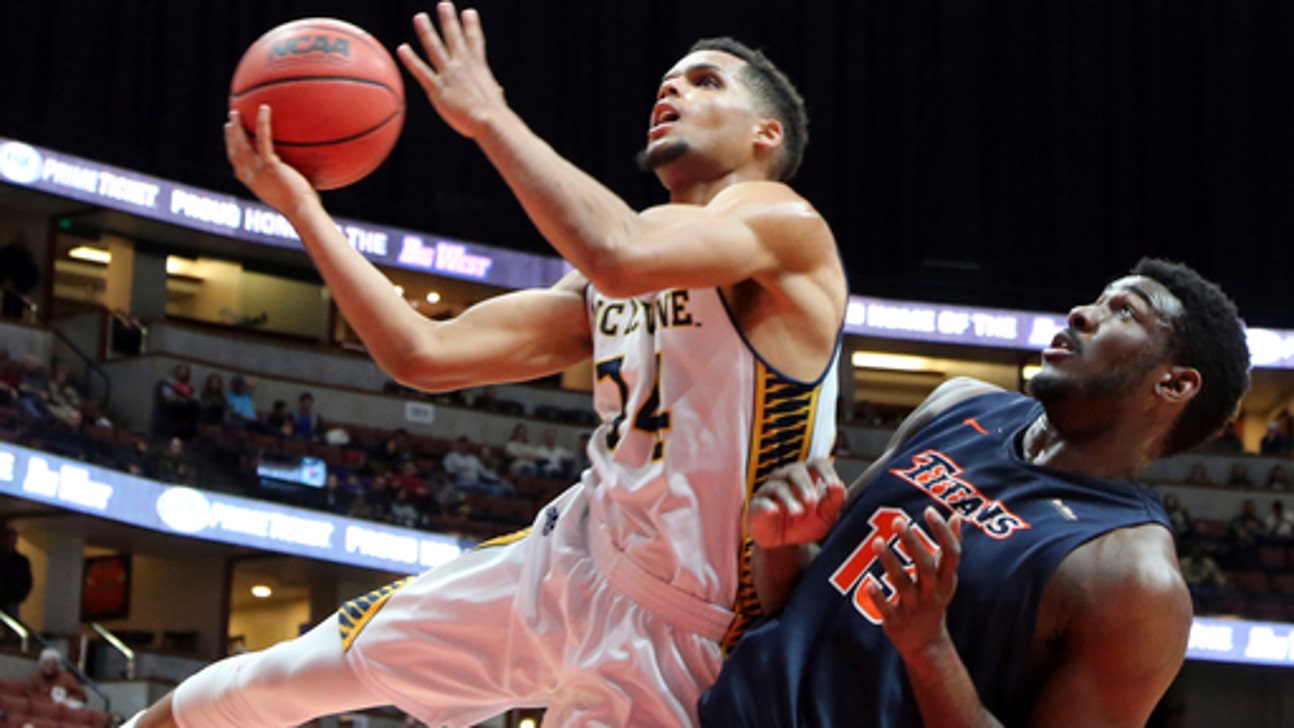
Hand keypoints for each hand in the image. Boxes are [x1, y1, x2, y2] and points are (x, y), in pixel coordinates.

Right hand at [224, 106, 317, 213]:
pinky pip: (263, 138)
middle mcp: (250, 176)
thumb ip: (285, 179)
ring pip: (242, 143)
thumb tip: (297, 170)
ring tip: (236, 112)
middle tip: (230, 121)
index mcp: (253, 182)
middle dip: (230, 135)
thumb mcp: (287, 190)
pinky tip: (264, 108)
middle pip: (234, 151)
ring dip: (237, 126)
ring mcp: (257, 170)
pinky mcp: (269, 165)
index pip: (237, 163)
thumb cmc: (301, 205)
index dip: (232, 149)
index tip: (230, 137)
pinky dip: (262, 122)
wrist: (301, 211)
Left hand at [398, 2, 507, 138]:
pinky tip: (403, 48)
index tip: (469, 12)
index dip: (471, 26)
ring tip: (420, 17)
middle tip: (444, 4)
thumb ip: (493, 91)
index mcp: (479, 67)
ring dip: (426, 31)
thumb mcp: (496, 98)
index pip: (475, 41)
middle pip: (454, 37)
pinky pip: (421, 71)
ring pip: (435, 48)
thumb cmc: (495, 115)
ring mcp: (449, 75)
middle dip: (448, 20)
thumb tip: (497, 94)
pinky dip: (411, 59)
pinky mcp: (438, 89)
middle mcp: (463, 66)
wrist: (488, 121)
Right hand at [747, 459, 845, 547]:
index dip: (825, 471)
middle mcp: (787, 478)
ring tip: (798, 512)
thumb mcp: (825, 517)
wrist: (784, 545)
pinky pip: (761, 502)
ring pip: (778, 486)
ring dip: (789, 498)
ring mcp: (770, 490)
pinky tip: (774, 510)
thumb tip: (840, 487)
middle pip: (796, 470)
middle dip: (805, 485)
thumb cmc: (804, 524)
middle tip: (812, 501)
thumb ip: (834, 502)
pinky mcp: (757, 505)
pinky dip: (767, 505)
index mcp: (807, 477)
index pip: (817, 463)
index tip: (833, 485)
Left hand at [865, 507, 962, 656]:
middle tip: (898, 520)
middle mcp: (932, 592)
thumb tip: (957, 516)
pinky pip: (887, 608)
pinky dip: (878, 597)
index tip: (929, 510)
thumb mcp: (947, 576)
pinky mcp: (896, 620)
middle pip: (925, 566)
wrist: (926, 642)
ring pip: (903, 583)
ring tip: (877, 542)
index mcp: (946, 580)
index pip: (951, 554)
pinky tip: (868, 582)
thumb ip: (951, 545)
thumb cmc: (934, 599)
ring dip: (890, 562)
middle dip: (913, 543)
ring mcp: (914, 607)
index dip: (943, 532)